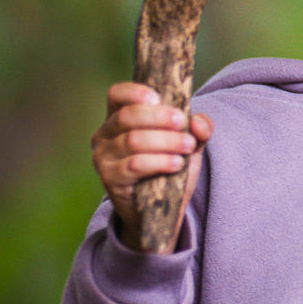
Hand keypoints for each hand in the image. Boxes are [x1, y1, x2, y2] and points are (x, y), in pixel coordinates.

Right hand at [91, 82, 213, 251]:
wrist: (157, 211)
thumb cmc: (168, 170)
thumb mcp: (186, 146)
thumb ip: (197, 131)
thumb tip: (198, 121)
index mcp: (119, 118)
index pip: (117, 94)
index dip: (136, 92)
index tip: (160, 98)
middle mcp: (104, 135)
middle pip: (127, 116)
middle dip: (159, 117)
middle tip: (183, 123)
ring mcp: (103, 157)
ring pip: (133, 140)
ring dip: (165, 141)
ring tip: (187, 146)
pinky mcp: (110, 179)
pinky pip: (134, 165)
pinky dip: (159, 162)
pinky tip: (176, 164)